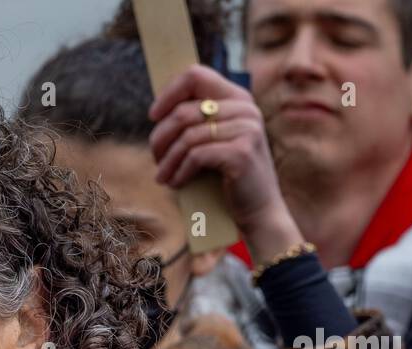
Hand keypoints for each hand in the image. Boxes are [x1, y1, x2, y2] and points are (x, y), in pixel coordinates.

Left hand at [148, 64, 302, 262]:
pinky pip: (195, 156)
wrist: (258, 209)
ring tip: (162, 176)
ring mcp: (247, 128)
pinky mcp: (241, 152)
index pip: (196, 75)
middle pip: (184, 111)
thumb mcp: (213, 141)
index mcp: (237, 98)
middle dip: (161, 137)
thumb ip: (195, 122)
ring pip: (186, 136)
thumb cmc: (227, 176)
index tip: (153, 116)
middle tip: (156, 158)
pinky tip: (176, 183)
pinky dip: (180, 172)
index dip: (169, 93)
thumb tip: (157, 112)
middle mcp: (245, 108)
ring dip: (167, 160)